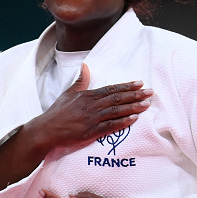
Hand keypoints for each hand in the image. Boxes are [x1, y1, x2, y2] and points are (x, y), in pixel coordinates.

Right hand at [25, 63, 152, 154]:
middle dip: (135, 95)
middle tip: (150, 92)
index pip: (111, 89)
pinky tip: (134, 119)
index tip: (140, 83)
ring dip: (133, 107)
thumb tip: (86, 65)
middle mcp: (91, 105)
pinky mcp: (90, 132)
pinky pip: (110, 126)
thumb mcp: (68, 94)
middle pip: (117, 98)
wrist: (46, 130)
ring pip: (116, 111)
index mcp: (87, 95)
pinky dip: (123, 122)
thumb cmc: (57, 113)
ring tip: (146, 104)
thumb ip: (80, 81)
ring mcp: (91, 118)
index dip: (126, 86)